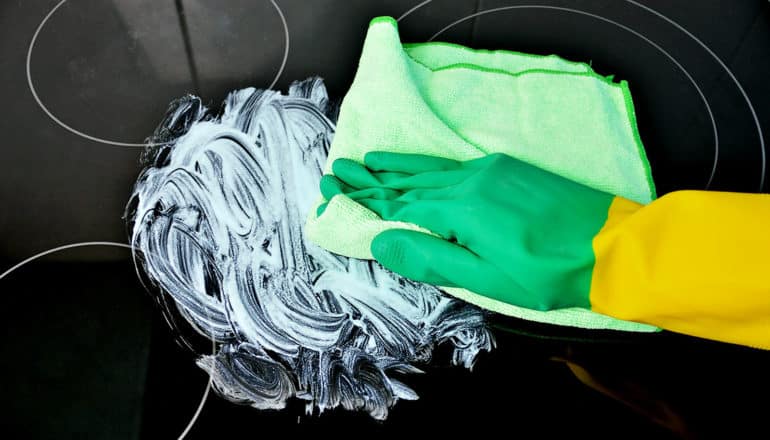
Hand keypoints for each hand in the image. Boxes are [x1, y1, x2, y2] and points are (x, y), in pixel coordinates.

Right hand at [318, 152, 615, 310]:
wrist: (610, 247)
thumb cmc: (547, 274)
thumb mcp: (486, 279)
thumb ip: (431, 259)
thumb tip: (382, 243)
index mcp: (461, 210)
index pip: (402, 207)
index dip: (368, 204)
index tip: (337, 194)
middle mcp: (470, 181)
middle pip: (411, 182)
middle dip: (374, 180)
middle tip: (339, 170)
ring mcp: (491, 170)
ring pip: (433, 169)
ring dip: (398, 167)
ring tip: (369, 160)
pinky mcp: (509, 168)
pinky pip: (456, 164)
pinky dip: (429, 164)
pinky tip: (418, 163)